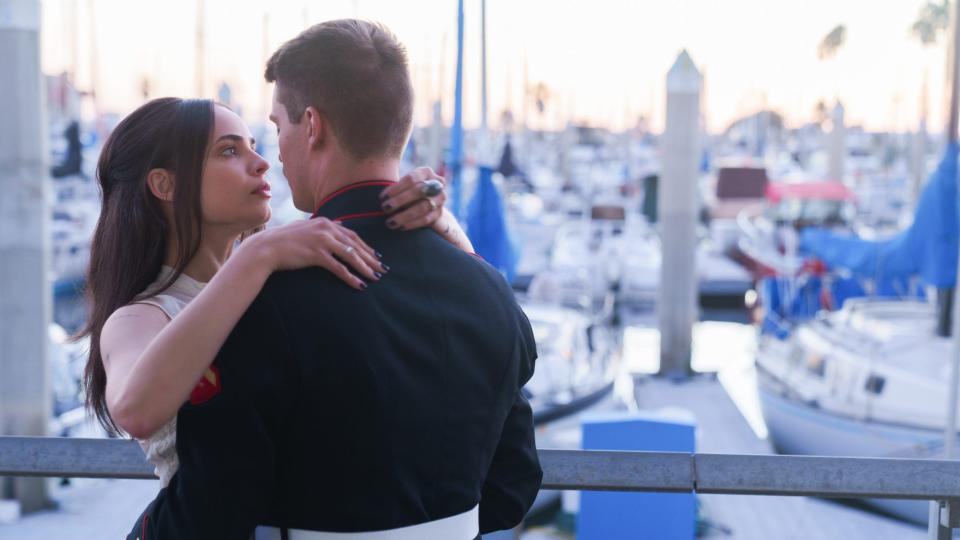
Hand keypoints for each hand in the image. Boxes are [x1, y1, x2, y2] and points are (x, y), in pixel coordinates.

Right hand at [248, 218, 385, 289]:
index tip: (375, 256)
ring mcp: (322, 241)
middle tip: (382, 269)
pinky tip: (359, 285)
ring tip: (375, 278)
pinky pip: (339, 268)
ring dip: (365, 268)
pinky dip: (351, 277)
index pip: (352, 235)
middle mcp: (326, 229)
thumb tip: (340, 223)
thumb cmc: (285, 239)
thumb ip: (324, 226)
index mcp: (326, 222)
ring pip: (350, 256)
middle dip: (370, 258)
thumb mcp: (306, 227)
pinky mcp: (316, 255)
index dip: (365, 247)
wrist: (266, 247)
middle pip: (355, 245)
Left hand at [379, 167, 445, 230]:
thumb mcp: (402, 187)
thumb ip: (395, 189)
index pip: (412, 178)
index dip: (396, 188)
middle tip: (385, 208)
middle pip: (419, 191)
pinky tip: (400, 227)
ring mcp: (440, 199)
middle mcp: (437, 184)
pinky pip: (426, 219)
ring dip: (405, 215)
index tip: (382, 197)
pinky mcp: (439, 214)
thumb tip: (377, 198)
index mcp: (425, 172)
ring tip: (390, 222)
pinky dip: (412, 224)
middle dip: (400, 200)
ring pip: (423, 206)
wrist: (424, 205)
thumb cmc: (406, 193)